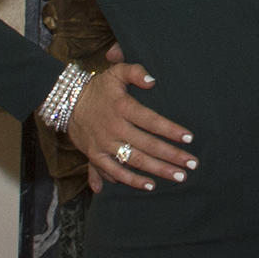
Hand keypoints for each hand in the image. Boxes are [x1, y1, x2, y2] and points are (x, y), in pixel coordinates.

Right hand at [67, 43, 193, 193]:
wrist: (66, 103)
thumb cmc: (98, 88)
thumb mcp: (115, 72)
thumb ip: (135, 72)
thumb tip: (152, 81)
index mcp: (122, 107)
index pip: (151, 120)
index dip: (170, 130)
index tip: (189, 138)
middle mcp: (114, 127)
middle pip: (147, 144)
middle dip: (172, 155)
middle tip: (192, 164)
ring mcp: (104, 144)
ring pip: (134, 160)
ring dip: (158, 170)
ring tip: (179, 176)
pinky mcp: (95, 155)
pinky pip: (114, 171)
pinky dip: (131, 180)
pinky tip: (150, 186)